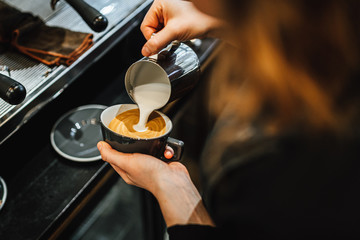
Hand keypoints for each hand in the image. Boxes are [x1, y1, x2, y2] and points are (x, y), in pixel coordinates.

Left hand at [97, 141, 213, 226]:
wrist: (173, 181)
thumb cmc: (152, 176)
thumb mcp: (127, 162)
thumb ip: (112, 155)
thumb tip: (100, 147)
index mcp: (127, 172)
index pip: (115, 158)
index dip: (112, 148)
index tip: (111, 138)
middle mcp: (139, 169)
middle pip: (132, 151)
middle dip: (136, 143)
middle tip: (137, 138)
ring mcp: (152, 165)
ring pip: (150, 149)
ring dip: (154, 145)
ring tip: (155, 146)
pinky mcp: (163, 162)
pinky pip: (163, 151)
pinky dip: (166, 150)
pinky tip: (166, 152)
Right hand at [140, 0, 223, 55]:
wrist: (215, 22)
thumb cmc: (199, 19)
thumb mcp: (174, 32)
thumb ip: (157, 42)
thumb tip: (146, 51)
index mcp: (159, 4)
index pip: (145, 26)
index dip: (152, 38)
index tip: (159, 45)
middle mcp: (163, 6)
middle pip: (151, 29)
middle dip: (160, 37)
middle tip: (171, 39)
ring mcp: (169, 12)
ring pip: (159, 31)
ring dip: (165, 37)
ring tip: (177, 36)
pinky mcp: (175, 19)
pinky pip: (166, 31)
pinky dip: (170, 36)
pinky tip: (178, 36)